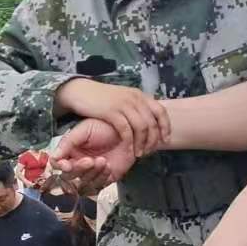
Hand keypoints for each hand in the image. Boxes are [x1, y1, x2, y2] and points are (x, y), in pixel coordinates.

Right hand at [49, 118, 137, 192]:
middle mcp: (79, 163)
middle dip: (79, 169)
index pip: (58, 163)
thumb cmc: (106, 127)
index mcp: (70, 151)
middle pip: (70, 176)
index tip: (66, 164)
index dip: (61, 166)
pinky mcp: (105, 179)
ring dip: (92, 173)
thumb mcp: (84, 129)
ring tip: (102, 160)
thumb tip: (53, 156)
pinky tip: (108, 166)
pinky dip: (102, 177)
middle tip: (89, 160)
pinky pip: (98, 186)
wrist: (130, 132)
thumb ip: (68, 142)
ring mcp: (92, 172)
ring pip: (84, 183)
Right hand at [54, 79, 169, 156]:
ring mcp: (123, 104)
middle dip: (154, 139)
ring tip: (139, 153)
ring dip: (143, 143)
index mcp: (139, 95)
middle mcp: (134, 98)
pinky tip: (128, 151)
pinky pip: (126, 130)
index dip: (165, 127)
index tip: (165, 140)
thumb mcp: (123, 99)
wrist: (81, 92)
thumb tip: (148, 122)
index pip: (160, 111)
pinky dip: (130, 143)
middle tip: (150, 151)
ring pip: (142, 127)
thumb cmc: (101, 99)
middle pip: (152, 122)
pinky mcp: (112, 112)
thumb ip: (136, 107)